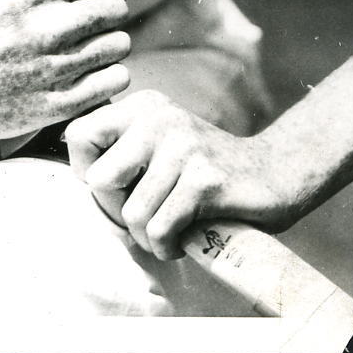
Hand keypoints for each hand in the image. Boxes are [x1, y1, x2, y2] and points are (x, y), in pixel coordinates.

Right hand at [0, 0, 130, 142]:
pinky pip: (115, 81)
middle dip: (105, 7)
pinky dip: (110, 73)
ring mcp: (53, 70)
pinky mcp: (59, 105)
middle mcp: (45, 30)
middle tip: (86, 16)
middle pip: (115, 8)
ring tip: (87, 43)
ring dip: (109, 41)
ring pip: (119, 44)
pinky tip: (89, 70)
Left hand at [65, 90, 300, 259]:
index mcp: (142, 106)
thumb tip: (76, 177)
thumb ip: (119, 152)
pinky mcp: (205, 179)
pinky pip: (160, 229)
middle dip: (117, 212)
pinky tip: (183, 239)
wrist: (275, 174)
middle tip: (145, 216)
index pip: (78, 136)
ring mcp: (183, 146)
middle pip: (98, 180)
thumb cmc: (203, 172)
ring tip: (167, 230)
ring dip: (147, 237)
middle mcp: (159, 118)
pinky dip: (167, 246)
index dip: (88, 174)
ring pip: (132, 214)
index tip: (117, 189)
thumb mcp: (158, 146)